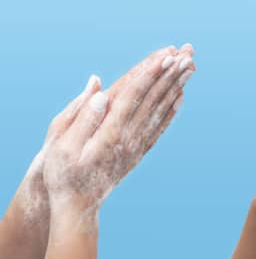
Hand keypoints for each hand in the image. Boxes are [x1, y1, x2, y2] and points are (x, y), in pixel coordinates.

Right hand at [41, 45, 195, 213]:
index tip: (166, 56)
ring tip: (190, 65)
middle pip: (154, 99)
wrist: (77, 206)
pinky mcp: (140, 151)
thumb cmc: (63, 173)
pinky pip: (160, 126)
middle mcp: (130, 139)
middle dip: (171, 74)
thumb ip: (82, 118)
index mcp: (110, 134)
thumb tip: (100, 92)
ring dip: (177, 86)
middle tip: (188, 52)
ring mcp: (138, 146)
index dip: (151, 75)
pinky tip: (181, 95)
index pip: (135, 97)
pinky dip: (172, 109)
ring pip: (161, 109)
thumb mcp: (61, 145)